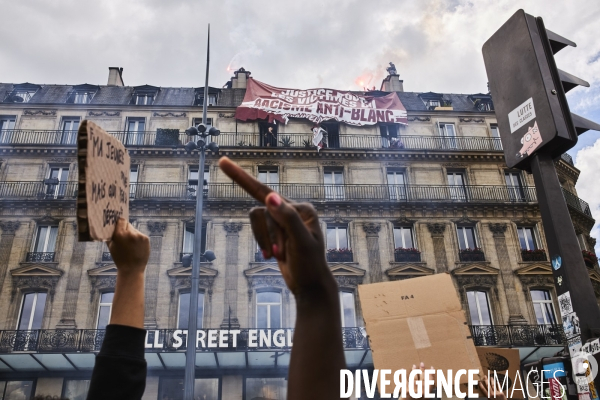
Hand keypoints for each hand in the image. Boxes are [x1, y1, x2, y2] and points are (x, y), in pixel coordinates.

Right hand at [108, 218, 149, 275]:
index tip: (119, 225)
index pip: (121, 220)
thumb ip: (110, 235)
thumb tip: (109, 227)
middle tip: (124, 237)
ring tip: (130, 245)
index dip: (120, 223)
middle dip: (125, 229)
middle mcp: (130, 233)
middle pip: (128, 225)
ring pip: (134, 230)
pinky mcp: (146, 238)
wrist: (132, 268)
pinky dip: (138, 239)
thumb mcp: (111, 246)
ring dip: (132, 234)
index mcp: (119, 234)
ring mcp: (139, 235)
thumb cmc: (119, 258)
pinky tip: (136, 247)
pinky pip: (140, 235)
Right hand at [218, 156, 334, 295]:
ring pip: (257, 220)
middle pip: (261, 211)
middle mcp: (292, 210)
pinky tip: (271, 256)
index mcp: (301, 208)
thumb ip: (287, 218)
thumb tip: (270, 197)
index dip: (242, 177)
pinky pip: (257, 229)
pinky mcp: (275, 231)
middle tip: (278, 254)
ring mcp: (282, 221)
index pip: (268, 193)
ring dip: (264, 240)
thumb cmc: (310, 265)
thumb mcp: (301, 243)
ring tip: (276, 256)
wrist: (310, 286)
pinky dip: (261, 242)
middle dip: (267, 234)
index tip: (222, 161)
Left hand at [403, 362, 434, 399]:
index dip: (432, 374)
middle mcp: (421, 392)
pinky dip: (403, 374)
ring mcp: (414, 392)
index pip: (431, 382)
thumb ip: (427, 387)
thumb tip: (430, 376)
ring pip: (414, 379)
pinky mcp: (406, 391)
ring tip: (414, 366)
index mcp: (427, 393)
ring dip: (414, 371)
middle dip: (422, 370)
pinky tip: (402, 369)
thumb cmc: (417, 398)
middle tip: (422, 363)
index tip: (431, 367)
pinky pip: (404, 381)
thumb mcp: (425, 395)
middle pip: (423, 379)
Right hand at [479, 375, 506, 399]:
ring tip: (491, 377)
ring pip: (493, 385)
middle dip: (486, 380)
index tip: (479, 382)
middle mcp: (492, 394)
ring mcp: (497, 393)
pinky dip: (498, 384)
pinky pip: (499, 387)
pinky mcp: (502, 393)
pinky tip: (497, 381)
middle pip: (488, 386)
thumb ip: (488, 397)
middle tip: (485, 376)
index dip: (481, 385)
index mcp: (489, 397)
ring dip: (492, 381)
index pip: (483, 389)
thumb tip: (486, 393)